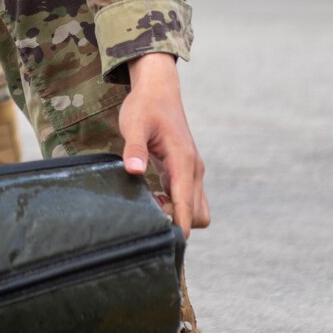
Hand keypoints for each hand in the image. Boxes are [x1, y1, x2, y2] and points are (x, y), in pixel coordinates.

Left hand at [119, 53, 209, 237]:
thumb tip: (133, 170)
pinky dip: (175, 204)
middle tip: (151, 213)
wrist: (159, 90)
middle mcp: (194, 170)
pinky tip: (153, 196)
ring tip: (150, 202)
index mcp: (184, 161)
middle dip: (179, 222)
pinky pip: (188, 198)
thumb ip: (134, 148)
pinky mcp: (185, 171)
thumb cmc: (145, 107)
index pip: (188, 206)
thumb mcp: (134, 124)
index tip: (166, 241)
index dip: (180, 227)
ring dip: (178, 213)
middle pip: (199, 214)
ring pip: (197, 208)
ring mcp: (192, 171)